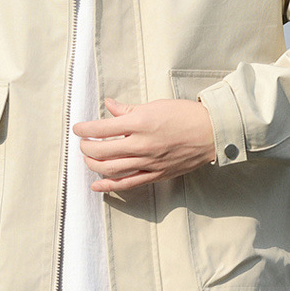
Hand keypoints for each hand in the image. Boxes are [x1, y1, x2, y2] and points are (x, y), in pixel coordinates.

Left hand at [72, 96, 215, 192]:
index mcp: (140, 123)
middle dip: (86, 148)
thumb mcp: (155, 105)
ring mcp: (148, 162)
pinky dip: (109, 185)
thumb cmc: (185, 115)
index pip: (102, 128)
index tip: (78, 128)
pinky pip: (128, 183)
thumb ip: (128, 109)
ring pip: (111, 169)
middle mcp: (141, 144)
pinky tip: (97, 185)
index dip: (85, 129)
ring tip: (88, 159)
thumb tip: (109, 105)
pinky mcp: (155, 174)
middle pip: (102, 151)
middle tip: (83, 143)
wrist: (211, 132)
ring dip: (93, 165)